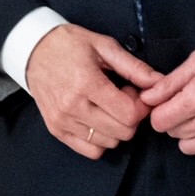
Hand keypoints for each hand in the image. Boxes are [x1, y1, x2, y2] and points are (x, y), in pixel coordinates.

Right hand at [23, 22, 159, 160]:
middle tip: (123, 97)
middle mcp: (72, 107)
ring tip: (109, 106)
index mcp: (87, 83)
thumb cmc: (71, 45)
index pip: (128, 114)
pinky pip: (90, 150)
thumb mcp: (105, 46)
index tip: (135, 91)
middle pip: (122, 132)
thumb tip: (160, 82)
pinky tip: (99, 119)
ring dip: (117, 128)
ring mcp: (62, 121)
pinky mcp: (56, 130)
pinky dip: (102, 139)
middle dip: (132, 117)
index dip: (141, 105)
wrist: (34, 51)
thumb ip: (134, 67)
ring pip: (108, 143)